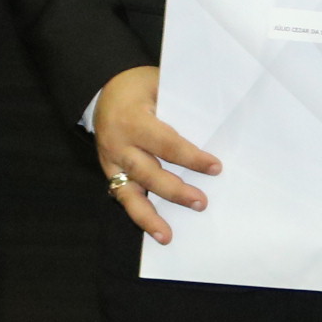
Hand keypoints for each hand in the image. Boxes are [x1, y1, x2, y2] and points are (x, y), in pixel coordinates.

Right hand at [94, 64, 217, 244]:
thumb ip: (181, 105)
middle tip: (201, 203)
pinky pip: (122, 196)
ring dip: (149, 217)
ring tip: (166, 236)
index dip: (192, 158)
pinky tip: (153, 230)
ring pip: (129, 194)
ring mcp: (111, 162)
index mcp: (133, 121)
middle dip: (175, 191)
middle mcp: (119, 145)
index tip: (215, 168)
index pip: (166, 144)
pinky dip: (138, 213)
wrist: (103, 89)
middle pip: (149, 173)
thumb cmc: (140, 86)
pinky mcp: (109, 172)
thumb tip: (217, 123)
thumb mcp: (159, 85)